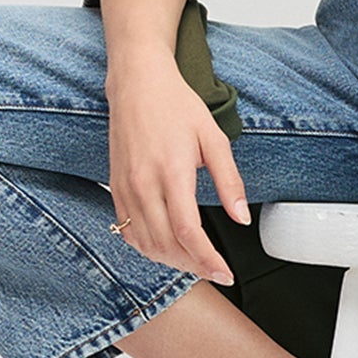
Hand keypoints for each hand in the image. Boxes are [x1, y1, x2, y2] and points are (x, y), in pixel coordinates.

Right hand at [105, 52, 251, 286]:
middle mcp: (143, 184)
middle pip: (167, 245)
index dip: (208, 260)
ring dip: (173, 261)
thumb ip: (230, 181)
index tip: (225, 273)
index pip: (188, 232)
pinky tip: (169, 248)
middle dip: (194, 266)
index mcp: (171, 171)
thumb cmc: (176, 106)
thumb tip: (242, 217)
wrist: (137, 84)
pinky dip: (150, 249)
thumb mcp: (214, 138)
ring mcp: (126, 188)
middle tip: (216, 271)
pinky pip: (130, 233)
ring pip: (147, 244)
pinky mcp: (115, 189)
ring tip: (196, 262)